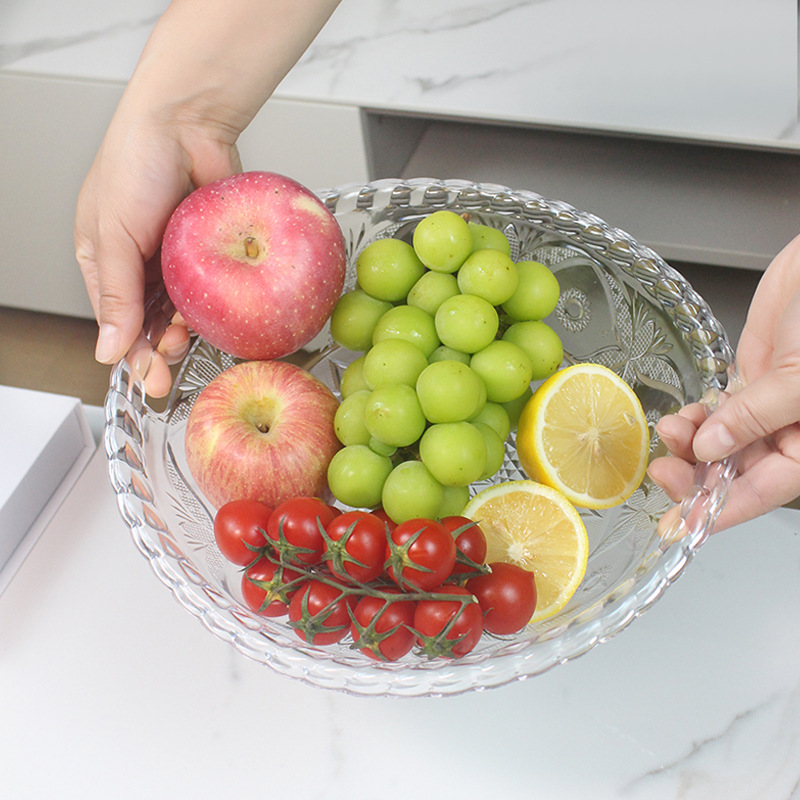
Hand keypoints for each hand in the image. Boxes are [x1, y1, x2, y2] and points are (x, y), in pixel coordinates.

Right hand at [73, 0, 341, 396]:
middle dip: (160, 349)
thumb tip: (107, 350)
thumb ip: (114, 295)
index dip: (131, 354)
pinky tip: (216, 318)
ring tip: (188, 342)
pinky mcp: (214, 251)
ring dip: (186, 331)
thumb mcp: (111, 235)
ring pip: (185, 310)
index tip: (149, 382)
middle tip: (171, 369)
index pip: (116, 321)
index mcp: (105, 261)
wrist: (187, 122)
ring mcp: (181, 259)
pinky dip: (214, 305)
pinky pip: (215, 288)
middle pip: (152, 322)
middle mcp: (143, 264)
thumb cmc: (135, 164)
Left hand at [648, 233, 799, 531]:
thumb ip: (754, 418)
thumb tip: (709, 451)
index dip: (717, 512)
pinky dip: (694, 417)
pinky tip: (681, 416)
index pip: (760, 494)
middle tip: (662, 471)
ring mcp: (767, 407)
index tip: (678, 526)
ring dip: (688, 444)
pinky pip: (715, 411)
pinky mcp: (750, 381)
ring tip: (671, 430)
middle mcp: (788, 432)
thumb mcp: (799, 380)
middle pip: (734, 473)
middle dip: (694, 476)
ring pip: (718, 443)